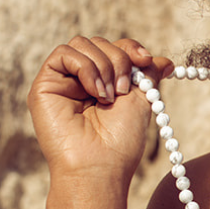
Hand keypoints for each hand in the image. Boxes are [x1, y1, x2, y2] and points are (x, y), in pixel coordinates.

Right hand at [27, 35, 173, 182]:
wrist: (99, 166)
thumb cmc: (121, 141)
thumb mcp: (140, 100)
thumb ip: (147, 75)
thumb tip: (165, 60)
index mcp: (104, 83)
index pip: (113, 48)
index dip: (130, 48)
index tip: (146, 60)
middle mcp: (81, 81)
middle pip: (98, 43)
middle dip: (118, 60)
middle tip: (124, 90)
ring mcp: (62, 82)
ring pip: (81, 44)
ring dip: (104, 66)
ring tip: (109, 96)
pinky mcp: (45, 85)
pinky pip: (63, 53)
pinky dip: (85, 67)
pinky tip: (95, 91)